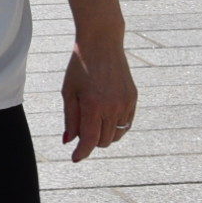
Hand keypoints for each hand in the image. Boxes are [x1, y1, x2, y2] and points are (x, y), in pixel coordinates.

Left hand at [61, 39, 136, 161]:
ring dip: (104, 136)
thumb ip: (70, 118)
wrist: (102, 44)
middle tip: (80, 129)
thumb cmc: (79, 67)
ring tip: (93, 122)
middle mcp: (112, 106)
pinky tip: (106, 118)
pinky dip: (116, 127)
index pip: (90, 140)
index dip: (82, 152)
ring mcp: (126, 103)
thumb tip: (70, 141)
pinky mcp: (133, 99)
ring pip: (116, 135)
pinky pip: (126, 124)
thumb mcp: (68, 92)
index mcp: (93, 105)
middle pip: (103, 141)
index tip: (75, 158)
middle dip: (90, 142)